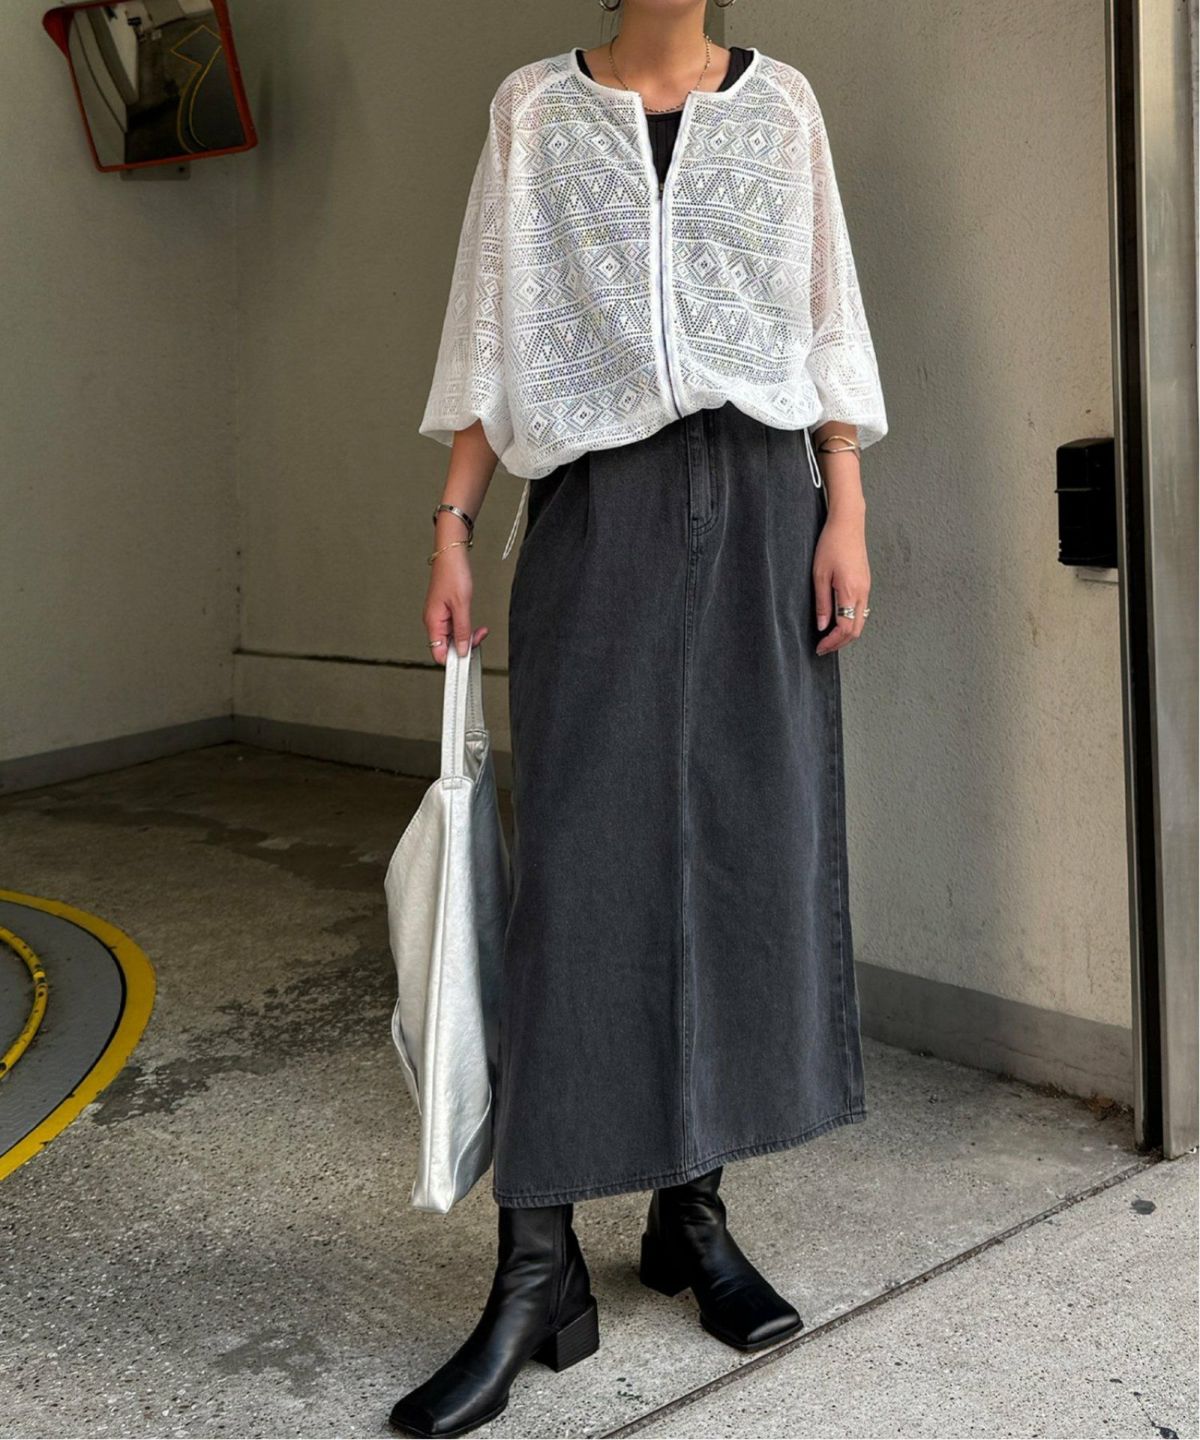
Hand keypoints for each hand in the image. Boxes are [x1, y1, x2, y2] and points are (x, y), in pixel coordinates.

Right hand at [424, 541, 488, 663]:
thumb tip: (462, 650)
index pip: (438, 653)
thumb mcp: (462, 605)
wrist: (451, 554)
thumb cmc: (452, 573)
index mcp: (433, 621)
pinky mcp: (446, 610)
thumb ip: (462, 630)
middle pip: (447, 646)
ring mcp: (439, 616)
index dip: (453, 659)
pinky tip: (474, 625)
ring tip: (480, 630)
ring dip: (467, 636)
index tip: (468, 658)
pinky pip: (455, 626)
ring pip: (453, 637)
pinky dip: (466, 627)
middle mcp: (434, 620)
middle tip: (479, 637)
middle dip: (465, 645)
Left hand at [813, 504, 870, 655]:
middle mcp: (862, 593)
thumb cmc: (831, 544)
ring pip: (860, 621)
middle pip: (856, 630)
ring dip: (846, 633)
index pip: (845, 628)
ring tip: (829, 637)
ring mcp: (866, 589)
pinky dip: (851, 622)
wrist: (848, 524)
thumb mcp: (819, 575)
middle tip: (823, 647)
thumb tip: (823, 626)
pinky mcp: (865, 584)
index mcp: (850, 592)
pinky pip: (861, 611)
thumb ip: (822, 603)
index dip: (832, 642)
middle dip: (840, 643)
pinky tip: (838, 621)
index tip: (819, 647)